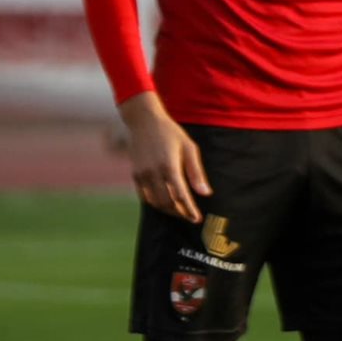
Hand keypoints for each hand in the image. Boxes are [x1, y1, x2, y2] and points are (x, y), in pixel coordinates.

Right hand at [118, 93, 209, 222]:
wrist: (144, 121)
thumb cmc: (171, 133)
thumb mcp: (189, 148)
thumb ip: (196, 172)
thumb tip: (206, 193)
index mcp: (169, 166)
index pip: (180, 195)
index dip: (189, 210)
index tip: (197, 219)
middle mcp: (153, 173)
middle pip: (167, 202)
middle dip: (180, 212)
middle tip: (190, 216)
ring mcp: (142, 174)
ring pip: (154, 202)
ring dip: (168, 210)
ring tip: (180, 211)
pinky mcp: (135, 175)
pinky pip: (144, 196)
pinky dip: (155, 203)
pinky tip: (165, 203)